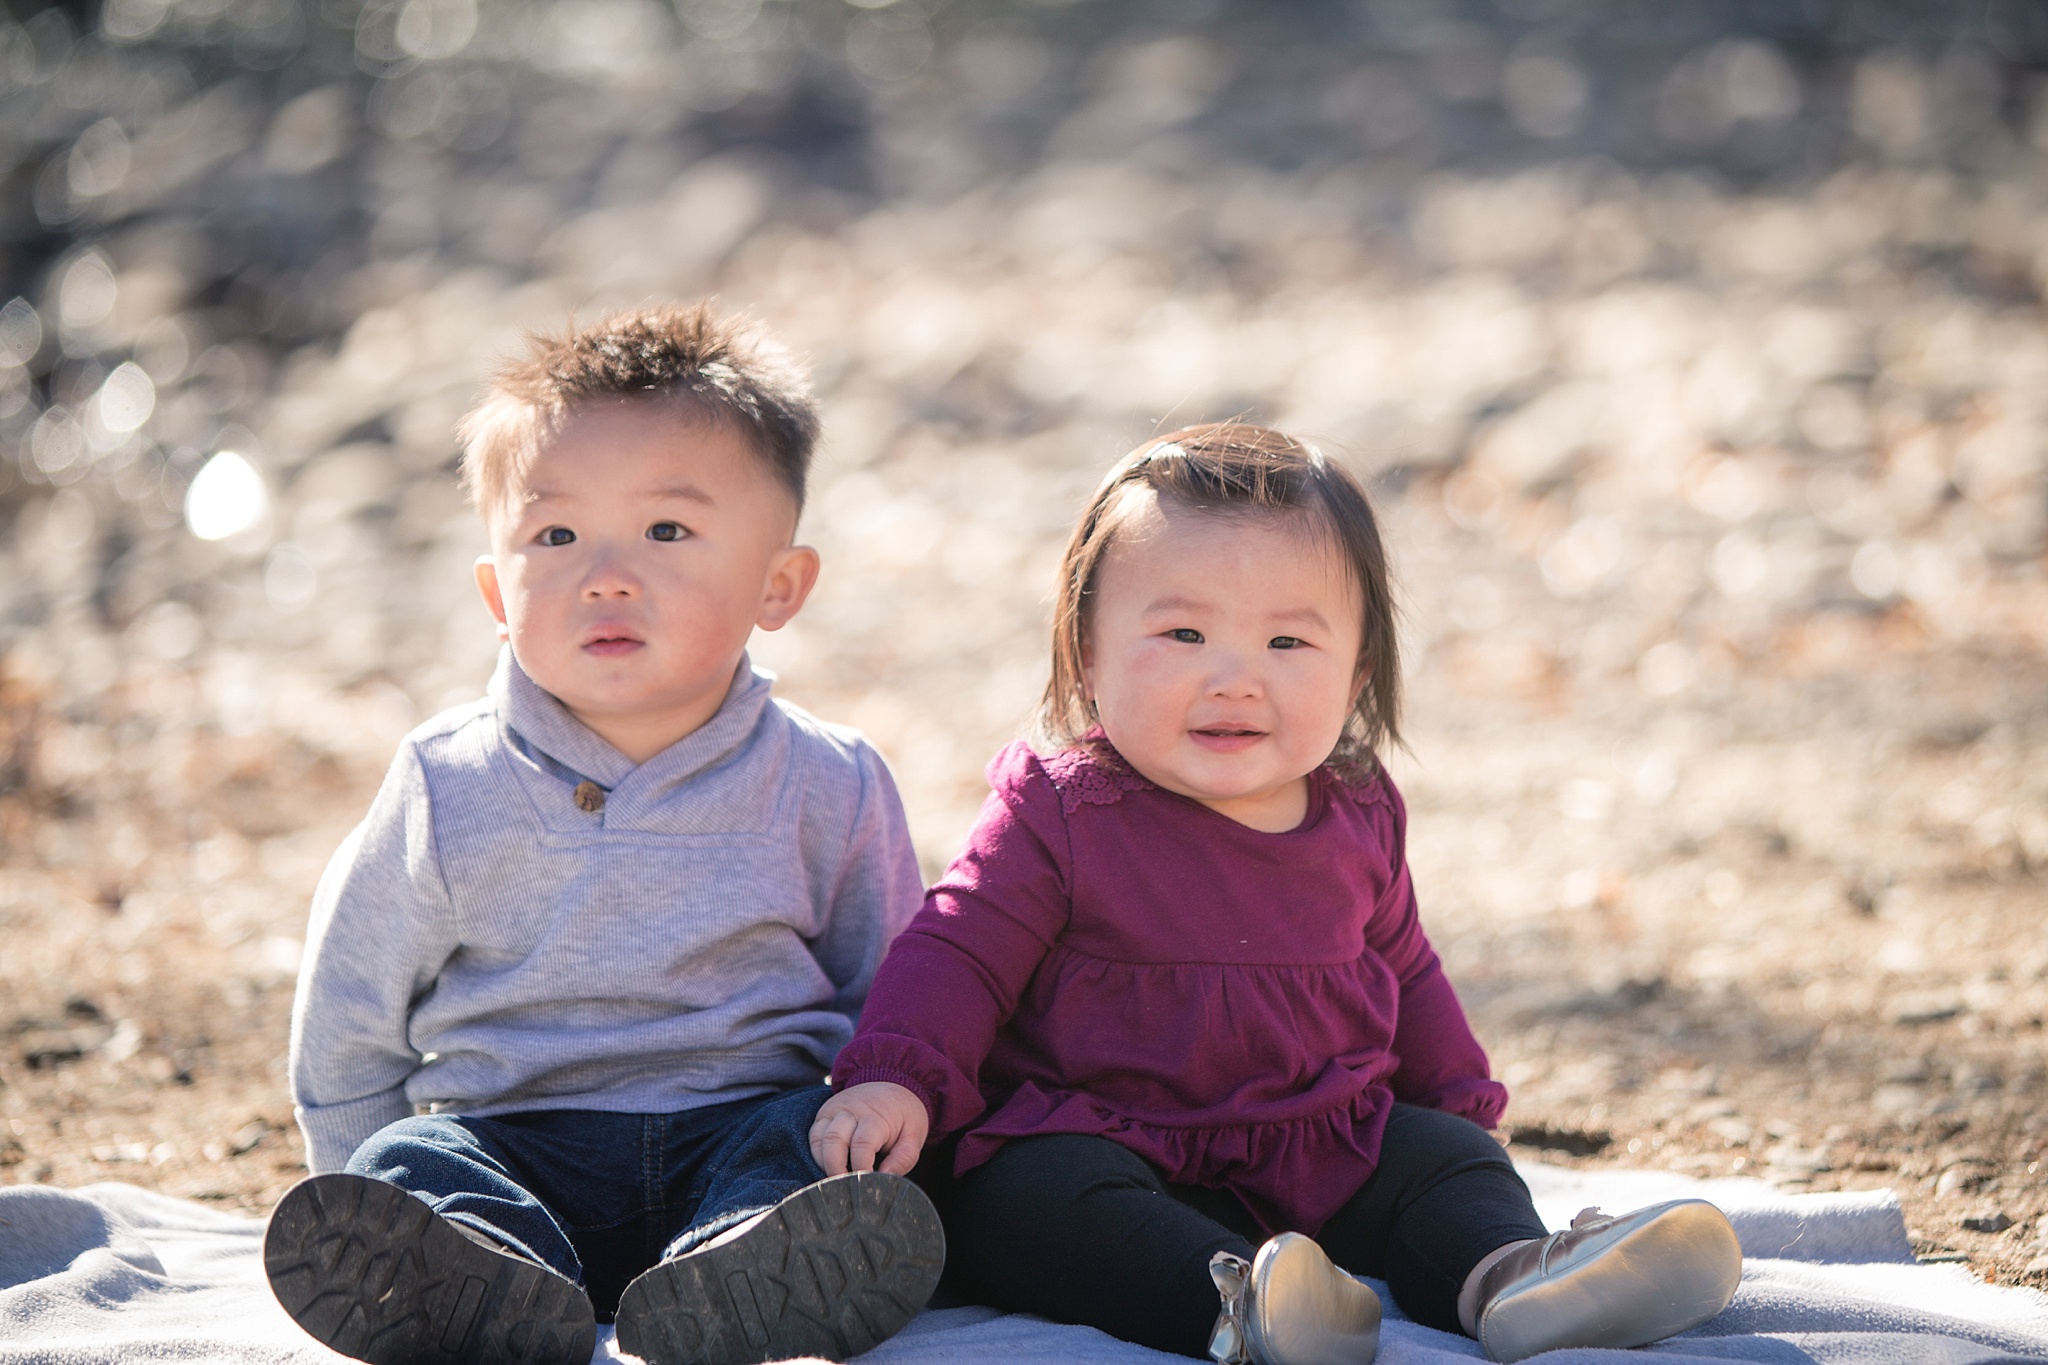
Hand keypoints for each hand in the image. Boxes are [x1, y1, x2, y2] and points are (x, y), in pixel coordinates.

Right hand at [810, 1081, 928, 1176]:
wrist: (893, 1081)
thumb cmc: (903, 1114)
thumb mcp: (915, 1135)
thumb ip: (903, 1159)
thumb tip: (884, 1178)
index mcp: (874, 1116)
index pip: (861, 1144)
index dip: (861, 1169)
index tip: (866, 1185)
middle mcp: (850, 1110)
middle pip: (834, 1141)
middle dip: (837, 1169)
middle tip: (847, 1189)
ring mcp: (834, 1110)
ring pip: (820, 1139)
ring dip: (825, 1164)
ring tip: (839, 1181)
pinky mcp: (824, 1114)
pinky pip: (814, 1136)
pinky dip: (818, 1155)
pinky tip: (830, 1167)